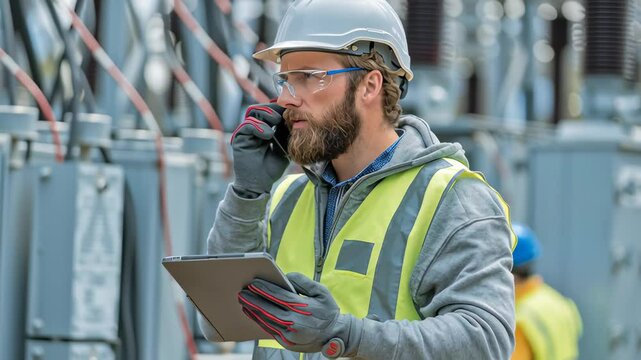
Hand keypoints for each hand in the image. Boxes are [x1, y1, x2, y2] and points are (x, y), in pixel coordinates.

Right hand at [230, 103, 288, 195]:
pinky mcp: (239, 139)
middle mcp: (254, 128)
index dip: (278, 108)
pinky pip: (247, 125)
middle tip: (283, 114)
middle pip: (260, 108)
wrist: (259, 184)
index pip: (269, 111)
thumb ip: (286, 133)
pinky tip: (268, 135)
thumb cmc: (271, 168)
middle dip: (273, 108)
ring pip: (253, 112)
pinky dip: (258, 127)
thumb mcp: (284, 148)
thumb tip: (293, 117)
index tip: (290, 109)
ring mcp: (246, 133)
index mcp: (264, 129)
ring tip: (276, 122)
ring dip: (266, 114)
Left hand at [238, 273, 361, 357]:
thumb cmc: (328, 311)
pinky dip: (259, 321)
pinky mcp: (286, 342)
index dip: (263, 289)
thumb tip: (286, 276)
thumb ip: (303, 281)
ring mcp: (289, 335)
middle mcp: (294, 323)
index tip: (253, 283)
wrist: (336, 335)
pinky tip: (253, 313)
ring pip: (266, 321)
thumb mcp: (321, 291)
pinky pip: (269, 330)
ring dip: (253, 311)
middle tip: (241, 292)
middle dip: (253, 300)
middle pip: (268, 309)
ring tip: (243, 302)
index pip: (278, 296)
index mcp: (302, 308)